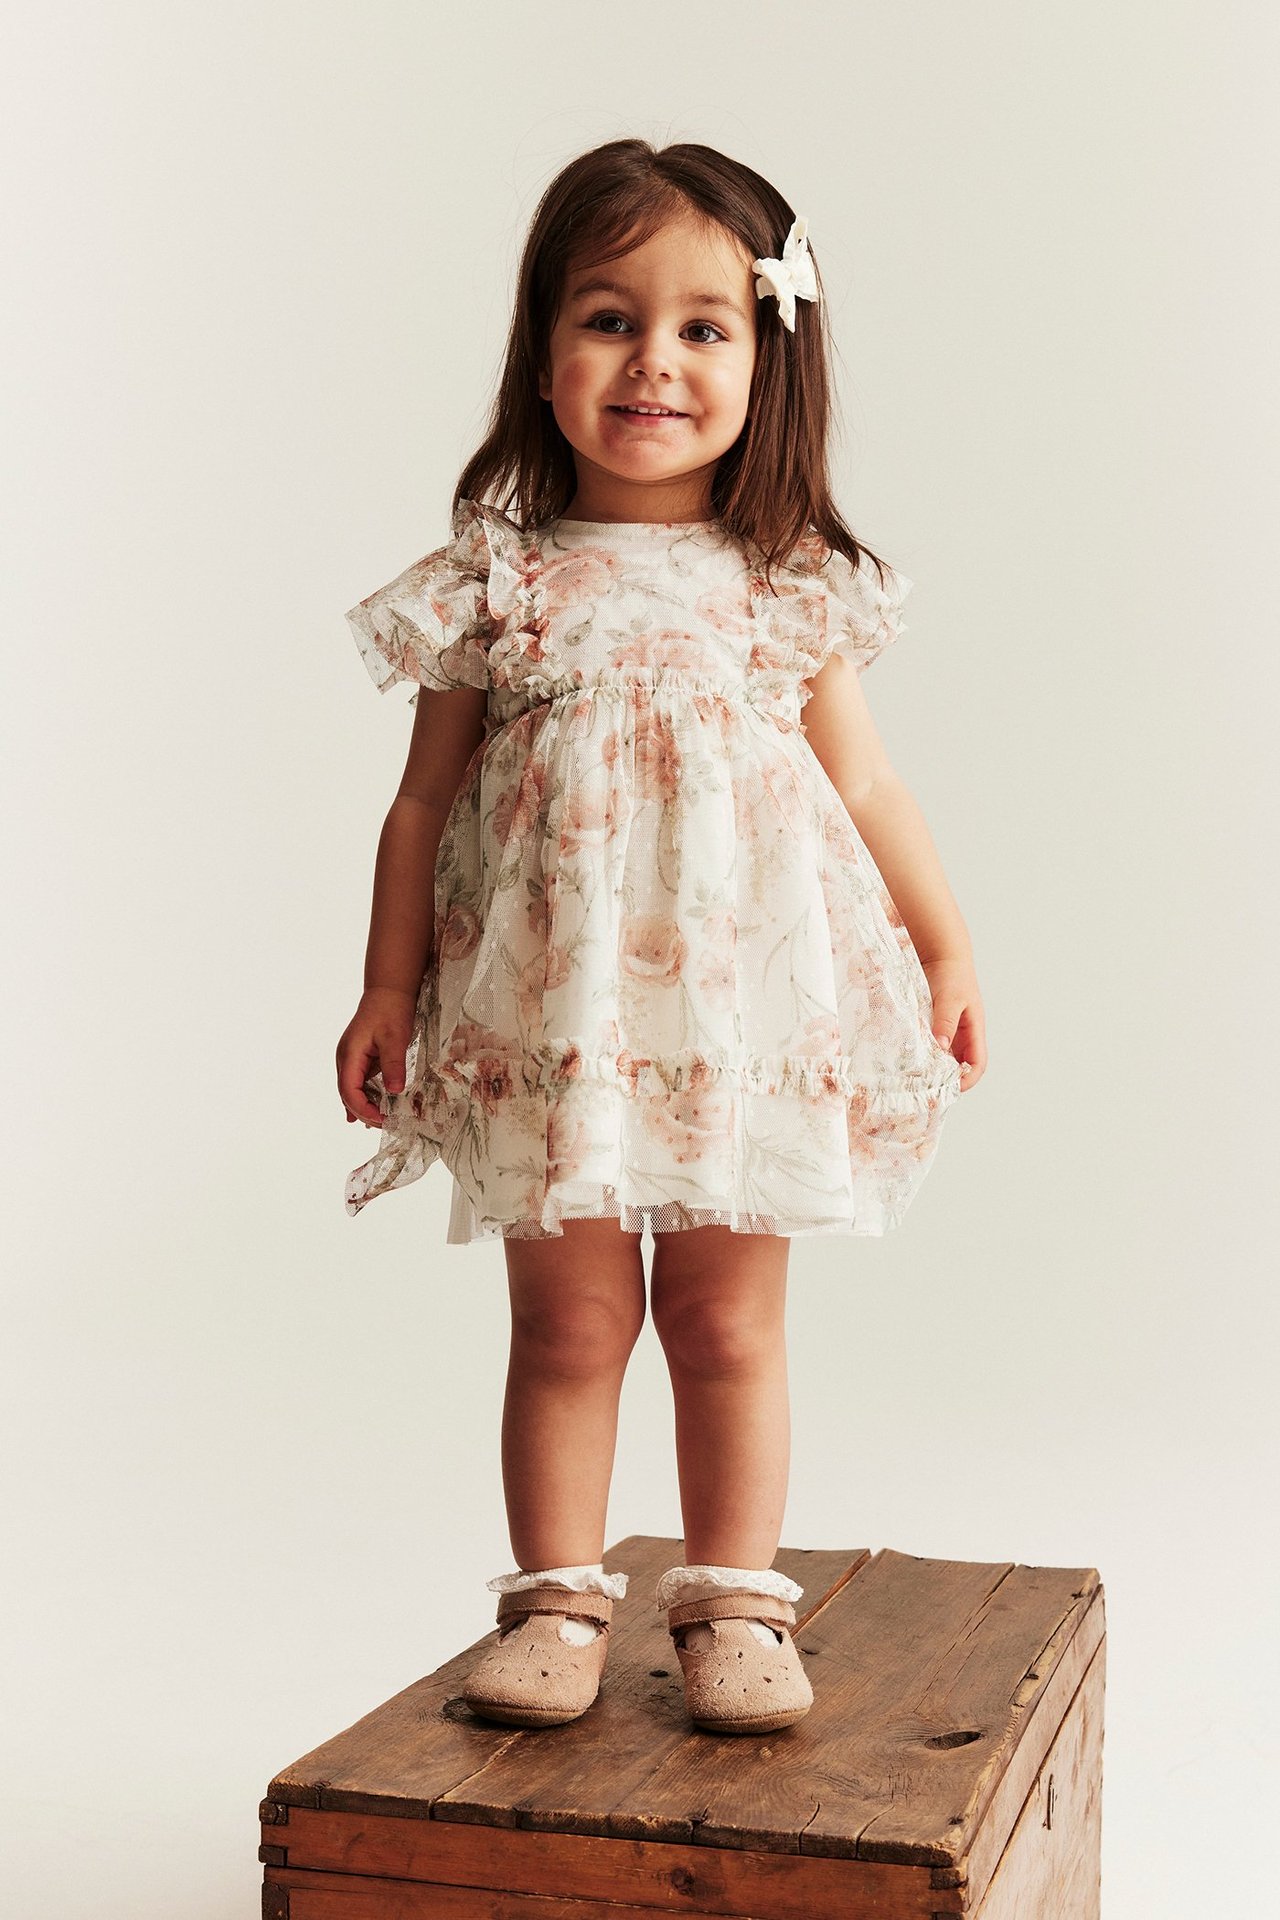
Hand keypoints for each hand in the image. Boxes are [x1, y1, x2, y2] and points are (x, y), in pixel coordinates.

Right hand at [336, 985, 418, 1127]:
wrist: (388, 991)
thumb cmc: (390, 1011)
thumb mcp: (395, 1038)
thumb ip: (393, 1065)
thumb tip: (394, 1091)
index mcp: (349, 1055)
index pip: (349, 1091)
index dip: (364, 1109)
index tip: (383, 1119)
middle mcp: (345, 1059)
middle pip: (348, 1094)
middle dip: (365, 1112)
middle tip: (386, 1125)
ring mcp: (351, 1059)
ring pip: (352, 1090)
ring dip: (365, 1107)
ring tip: (381, 1122)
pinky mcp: (360, 1058)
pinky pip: (359, 1082)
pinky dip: (365, 1097)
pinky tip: (369, 1110)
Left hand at [921, 956, 986, 1091]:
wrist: (940, 954)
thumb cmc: (951, 974)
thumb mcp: (951, 998)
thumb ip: (945, 1022)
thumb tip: (941, 1047)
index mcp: (974, 1031)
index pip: (977, 1063)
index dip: (967, 1079)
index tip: (950, 1088)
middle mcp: (961, 1034)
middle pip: (959, 1066)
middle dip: (946, 1078)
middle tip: (926, 1087)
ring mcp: (946, 1031)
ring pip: (943, 1058)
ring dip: (932, 1067)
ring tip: (914, 1076)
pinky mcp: (932, 1025)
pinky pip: (929, 1045)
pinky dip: (921, 1053)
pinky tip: (907, 1057)